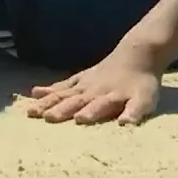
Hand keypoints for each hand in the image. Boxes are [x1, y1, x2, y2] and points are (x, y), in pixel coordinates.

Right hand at [28, 57, 161, 125]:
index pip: (98, 107)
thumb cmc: (142, 83)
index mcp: (109, 98)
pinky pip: (63, 84)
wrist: (138, 54)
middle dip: (60, 109)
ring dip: (47, 102)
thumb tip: (126, 123)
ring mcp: (84, 84)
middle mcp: (93, 91)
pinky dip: (49, 88)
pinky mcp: (80, 78)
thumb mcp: (145, 99)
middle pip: (75, 101)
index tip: (79, 119)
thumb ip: (135, 111)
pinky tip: (34, 92)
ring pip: (63, 94)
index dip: (90, 113)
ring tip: (31, 110)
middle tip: (44, 116)